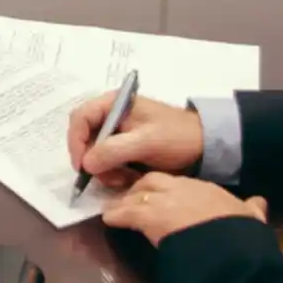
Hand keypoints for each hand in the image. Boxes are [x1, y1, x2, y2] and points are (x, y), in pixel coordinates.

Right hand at [68, 92, 203, 190]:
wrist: (206, 147)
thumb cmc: (177, 137)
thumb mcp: (146, 142)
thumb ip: (114, 150)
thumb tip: (86, 164)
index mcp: (114, 103)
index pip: (80, 118)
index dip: (76, 142)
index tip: (82, 166)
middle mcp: (111, 116)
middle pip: (84, 138)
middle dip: (93, 160)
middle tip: (108, 177)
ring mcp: (118, 133)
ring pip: (95, 154)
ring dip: (105, 170)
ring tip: (125, 179)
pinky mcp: (125, 149)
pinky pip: (108, 163)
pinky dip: (115, 173)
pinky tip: (130, 178)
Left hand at [100, 171, 267, 247]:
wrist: (230, 244)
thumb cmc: (240, 233)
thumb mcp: (251, 218)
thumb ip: (252, 210)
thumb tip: (260, 203)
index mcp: (206, 189)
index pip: (179, 183)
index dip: (167, 190)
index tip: (161, 197)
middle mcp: (182, 188)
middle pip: (153, 181)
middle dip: (142, 189)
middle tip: (133, 199)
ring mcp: (163, 200)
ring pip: (138, 194)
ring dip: (126, 201)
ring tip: (116, 209)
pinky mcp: (148, 216)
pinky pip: (125, 212)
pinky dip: (115, 215)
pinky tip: (108, 219)